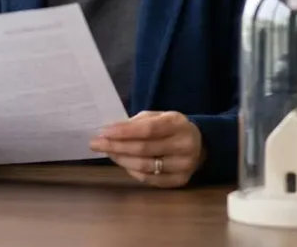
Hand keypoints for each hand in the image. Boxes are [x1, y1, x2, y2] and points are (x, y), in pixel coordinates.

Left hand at [90, 111, 204, 187]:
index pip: (148, 129)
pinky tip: (123, 163)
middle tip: (96, 143)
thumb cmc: (172, 128)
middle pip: (144, 149)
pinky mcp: (180, 181)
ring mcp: (184, 165)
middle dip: (116, 146)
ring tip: (108, 152)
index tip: (104, 132)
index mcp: (178, 124)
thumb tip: (111, 130)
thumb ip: (138, 122)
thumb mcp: (159, 116)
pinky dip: (133, 171)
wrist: (200, 144)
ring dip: (121, 160)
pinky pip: (150, 179)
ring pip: (145, 166)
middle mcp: (184, 145)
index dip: (124, 132)